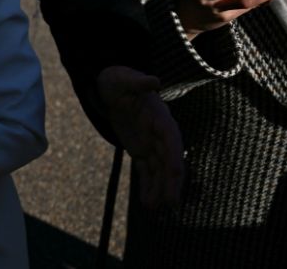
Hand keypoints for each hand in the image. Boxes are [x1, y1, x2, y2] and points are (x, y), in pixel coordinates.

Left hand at [97, 66, 183, 208]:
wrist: (110, 85)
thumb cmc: (119, 80)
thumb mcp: (124, 79)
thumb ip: (139, 82)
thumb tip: (154, 81)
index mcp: (161, 117)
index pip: (172, 140)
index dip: (175, 156)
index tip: (175, 173)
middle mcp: (160, 134)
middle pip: (169, 160)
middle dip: (170, 181)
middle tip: (170, 203)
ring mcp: (150, 143)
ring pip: (158, 170)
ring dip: (158, 188)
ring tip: (154, 208)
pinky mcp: (139, 149)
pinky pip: (146, 170)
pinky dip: (147, 185)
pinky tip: (147, 203)